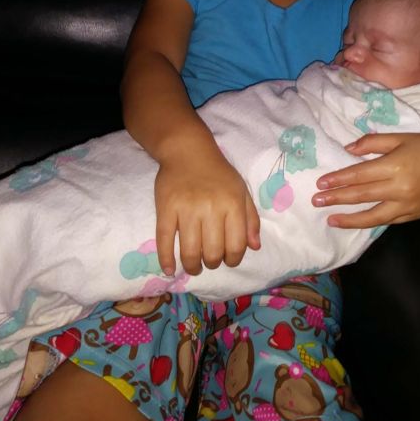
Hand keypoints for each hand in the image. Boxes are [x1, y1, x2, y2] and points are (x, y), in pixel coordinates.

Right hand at [154, 150, 260, 275]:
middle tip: (210, 262)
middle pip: (213, 252)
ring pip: (190, 251)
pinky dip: (166, 259)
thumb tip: (255, 247)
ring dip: (193, 266)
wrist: (188, 151)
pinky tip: (169, 269)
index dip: (234, 259)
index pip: (236, 244)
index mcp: (232, 204)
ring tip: (194, 267)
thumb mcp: (241, 191)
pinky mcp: (165, 209)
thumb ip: (250, 219)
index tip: (229, 260)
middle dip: (213, 263)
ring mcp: (186, 209)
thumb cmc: (219, 173)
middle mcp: (211, 208)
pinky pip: (164, 240)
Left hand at [312, 130, 419, 229]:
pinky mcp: (415, 214)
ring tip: (331, 220)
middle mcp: (400, 188)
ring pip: (374, 216)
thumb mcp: (399, 137)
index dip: (338, 180)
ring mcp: (409, 204)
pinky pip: (390, 220)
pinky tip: (358, 221)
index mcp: (394, 166)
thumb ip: (372, 143)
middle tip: (316, 201)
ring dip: (350, 219)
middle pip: (362, 196)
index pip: (359, 176)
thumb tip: (348, 150)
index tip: (320, 184)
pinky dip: (372, 221)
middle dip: (337, 199)